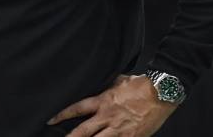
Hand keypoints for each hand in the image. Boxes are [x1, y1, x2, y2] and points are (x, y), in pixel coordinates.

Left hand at [46, 74, 177, 136]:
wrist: (162, 92)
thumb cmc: (142, 85)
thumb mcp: (119, 80)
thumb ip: (107, 86)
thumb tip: (99, 82)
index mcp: (103, 101)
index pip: (77, 109)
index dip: (62, 115)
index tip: (51, 120)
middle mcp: (108, 117)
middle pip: (82, 131)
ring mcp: (119, 130)